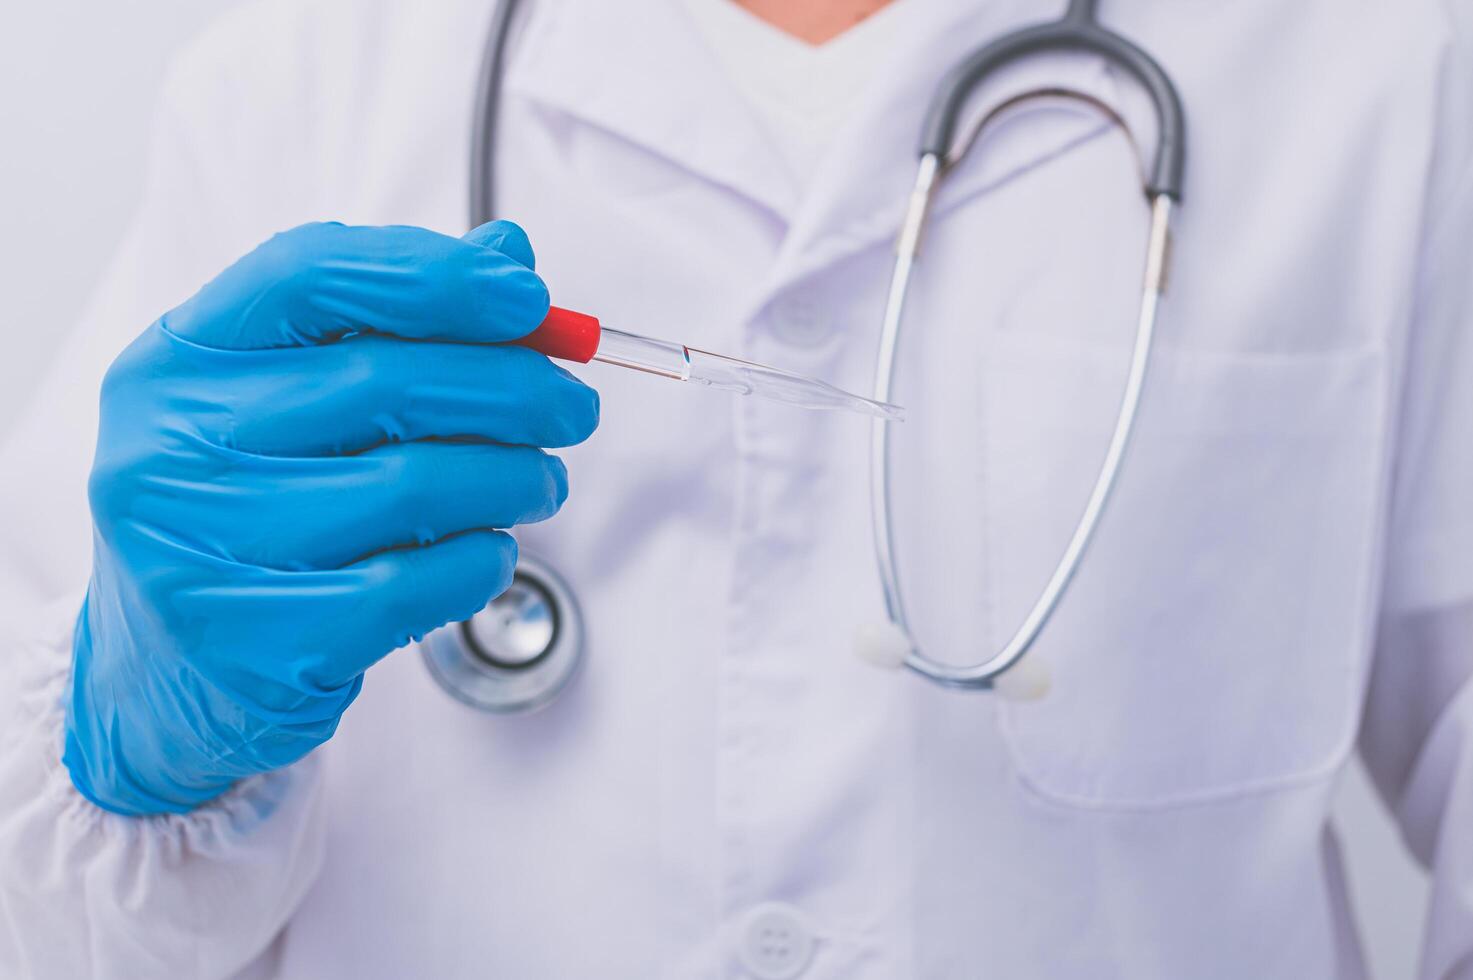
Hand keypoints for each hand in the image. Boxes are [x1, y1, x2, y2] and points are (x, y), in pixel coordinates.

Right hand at [63, 220, 596, 815]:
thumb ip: (395, 321)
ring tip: (540, 482)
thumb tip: (508, 255)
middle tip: (572, 407)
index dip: (436, 276)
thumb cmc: (250, 516)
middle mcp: (174, 445)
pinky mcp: (259, 641)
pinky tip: (489, 550)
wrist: (171, 674)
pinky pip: (414, 585)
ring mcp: (206, 548)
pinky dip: (481, 560)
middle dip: (514, 387)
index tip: (529, 297)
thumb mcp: (292, 401)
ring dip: (513, 477)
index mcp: (179, 360)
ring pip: (413, 484)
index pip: (309, 273)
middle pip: (384, 379)